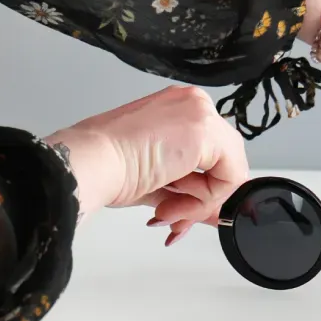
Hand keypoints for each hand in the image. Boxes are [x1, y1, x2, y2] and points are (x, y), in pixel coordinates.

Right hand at [44, 85, 249, 244]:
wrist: (91, 163)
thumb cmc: (105, 166)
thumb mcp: (159, 181)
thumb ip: (188, 193)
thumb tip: (211, 213)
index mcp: (179, 108)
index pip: (212, 154)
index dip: (199, 191)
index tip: (176, 211)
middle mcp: (194, 103)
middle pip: (224, 162)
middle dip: (200, 200)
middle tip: (170, 217)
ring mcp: (201, 113)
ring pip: (228, 171)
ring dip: (196, 203)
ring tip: (163, 211)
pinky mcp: (207, 131)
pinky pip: (229, 178)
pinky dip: (202, 201)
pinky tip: (170, 204)